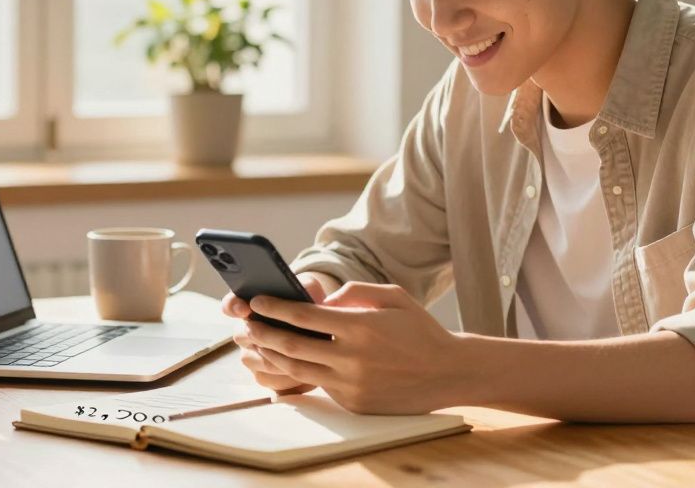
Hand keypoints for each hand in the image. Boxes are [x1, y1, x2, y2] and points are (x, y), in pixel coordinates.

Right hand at [221, 272, 328, 393]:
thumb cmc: (309, 306)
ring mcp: (251, 355)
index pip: (230, 305)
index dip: (233, 306)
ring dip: (278, 358)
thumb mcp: (310, 290)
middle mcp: (245, 331)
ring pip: (255, 360)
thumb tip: (310, 294)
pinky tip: (307, 372)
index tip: (245, 308)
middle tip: (285, 337)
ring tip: (304, 356)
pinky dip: (286, 377)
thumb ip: (307, 287)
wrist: (319, 331)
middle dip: (263, 336)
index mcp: (250, 306)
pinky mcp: (263, 376)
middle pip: (241, 336)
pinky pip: (267, 380)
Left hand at [244, 282, 461, 413]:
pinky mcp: (354, 403)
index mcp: (360, 327)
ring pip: (298, 371)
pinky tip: (286, 362)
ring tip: (257, 344)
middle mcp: (353, 359)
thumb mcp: (392, 296)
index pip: (304, 316)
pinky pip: (319, 386)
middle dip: (263, 333)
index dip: (275, 308)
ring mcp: (352, 385)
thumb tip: (321, 301)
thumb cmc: (419, 329)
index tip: (256, 301)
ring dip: (273, 356)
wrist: (448, 372)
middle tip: (246, 325)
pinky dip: (299, 373)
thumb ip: (354, 292)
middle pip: (292, 346)